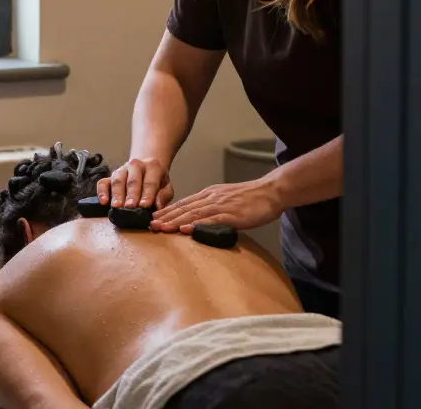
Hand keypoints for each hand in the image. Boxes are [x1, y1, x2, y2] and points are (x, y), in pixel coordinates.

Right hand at [96, 158, 174, 208]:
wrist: (146, 169)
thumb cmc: (157, 181)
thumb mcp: (166, 187)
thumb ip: (164, 195)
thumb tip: (157, 205)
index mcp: (152, 166)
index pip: (150, 181)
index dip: (148, 194)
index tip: (145, 205)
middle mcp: (135, 165)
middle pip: (133, 180)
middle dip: (131, 194)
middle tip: (130, 207)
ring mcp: (121, 170)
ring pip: (117, 180)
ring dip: (117, 194)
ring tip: (117, 206)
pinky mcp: (110, 176)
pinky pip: (103, 182)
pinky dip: (102, 192)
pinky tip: (103, 201)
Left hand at [151, 177, 284, 233]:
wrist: (271, 192)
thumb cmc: (250, 199)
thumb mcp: (226, 200)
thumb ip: (212, 208)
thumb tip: (197, 220)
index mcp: (209, 195)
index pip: (183, 204)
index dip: (167, 211)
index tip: (153, 218)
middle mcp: (211, 198)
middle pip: (184, 208)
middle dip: (165, 217)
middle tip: (149, 225)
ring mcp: (221, 205)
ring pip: (193, 214)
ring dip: (175, 221)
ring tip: (161, 228)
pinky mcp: (232, 214)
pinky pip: (211, 220)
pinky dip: (196, 225)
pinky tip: (185, 229)